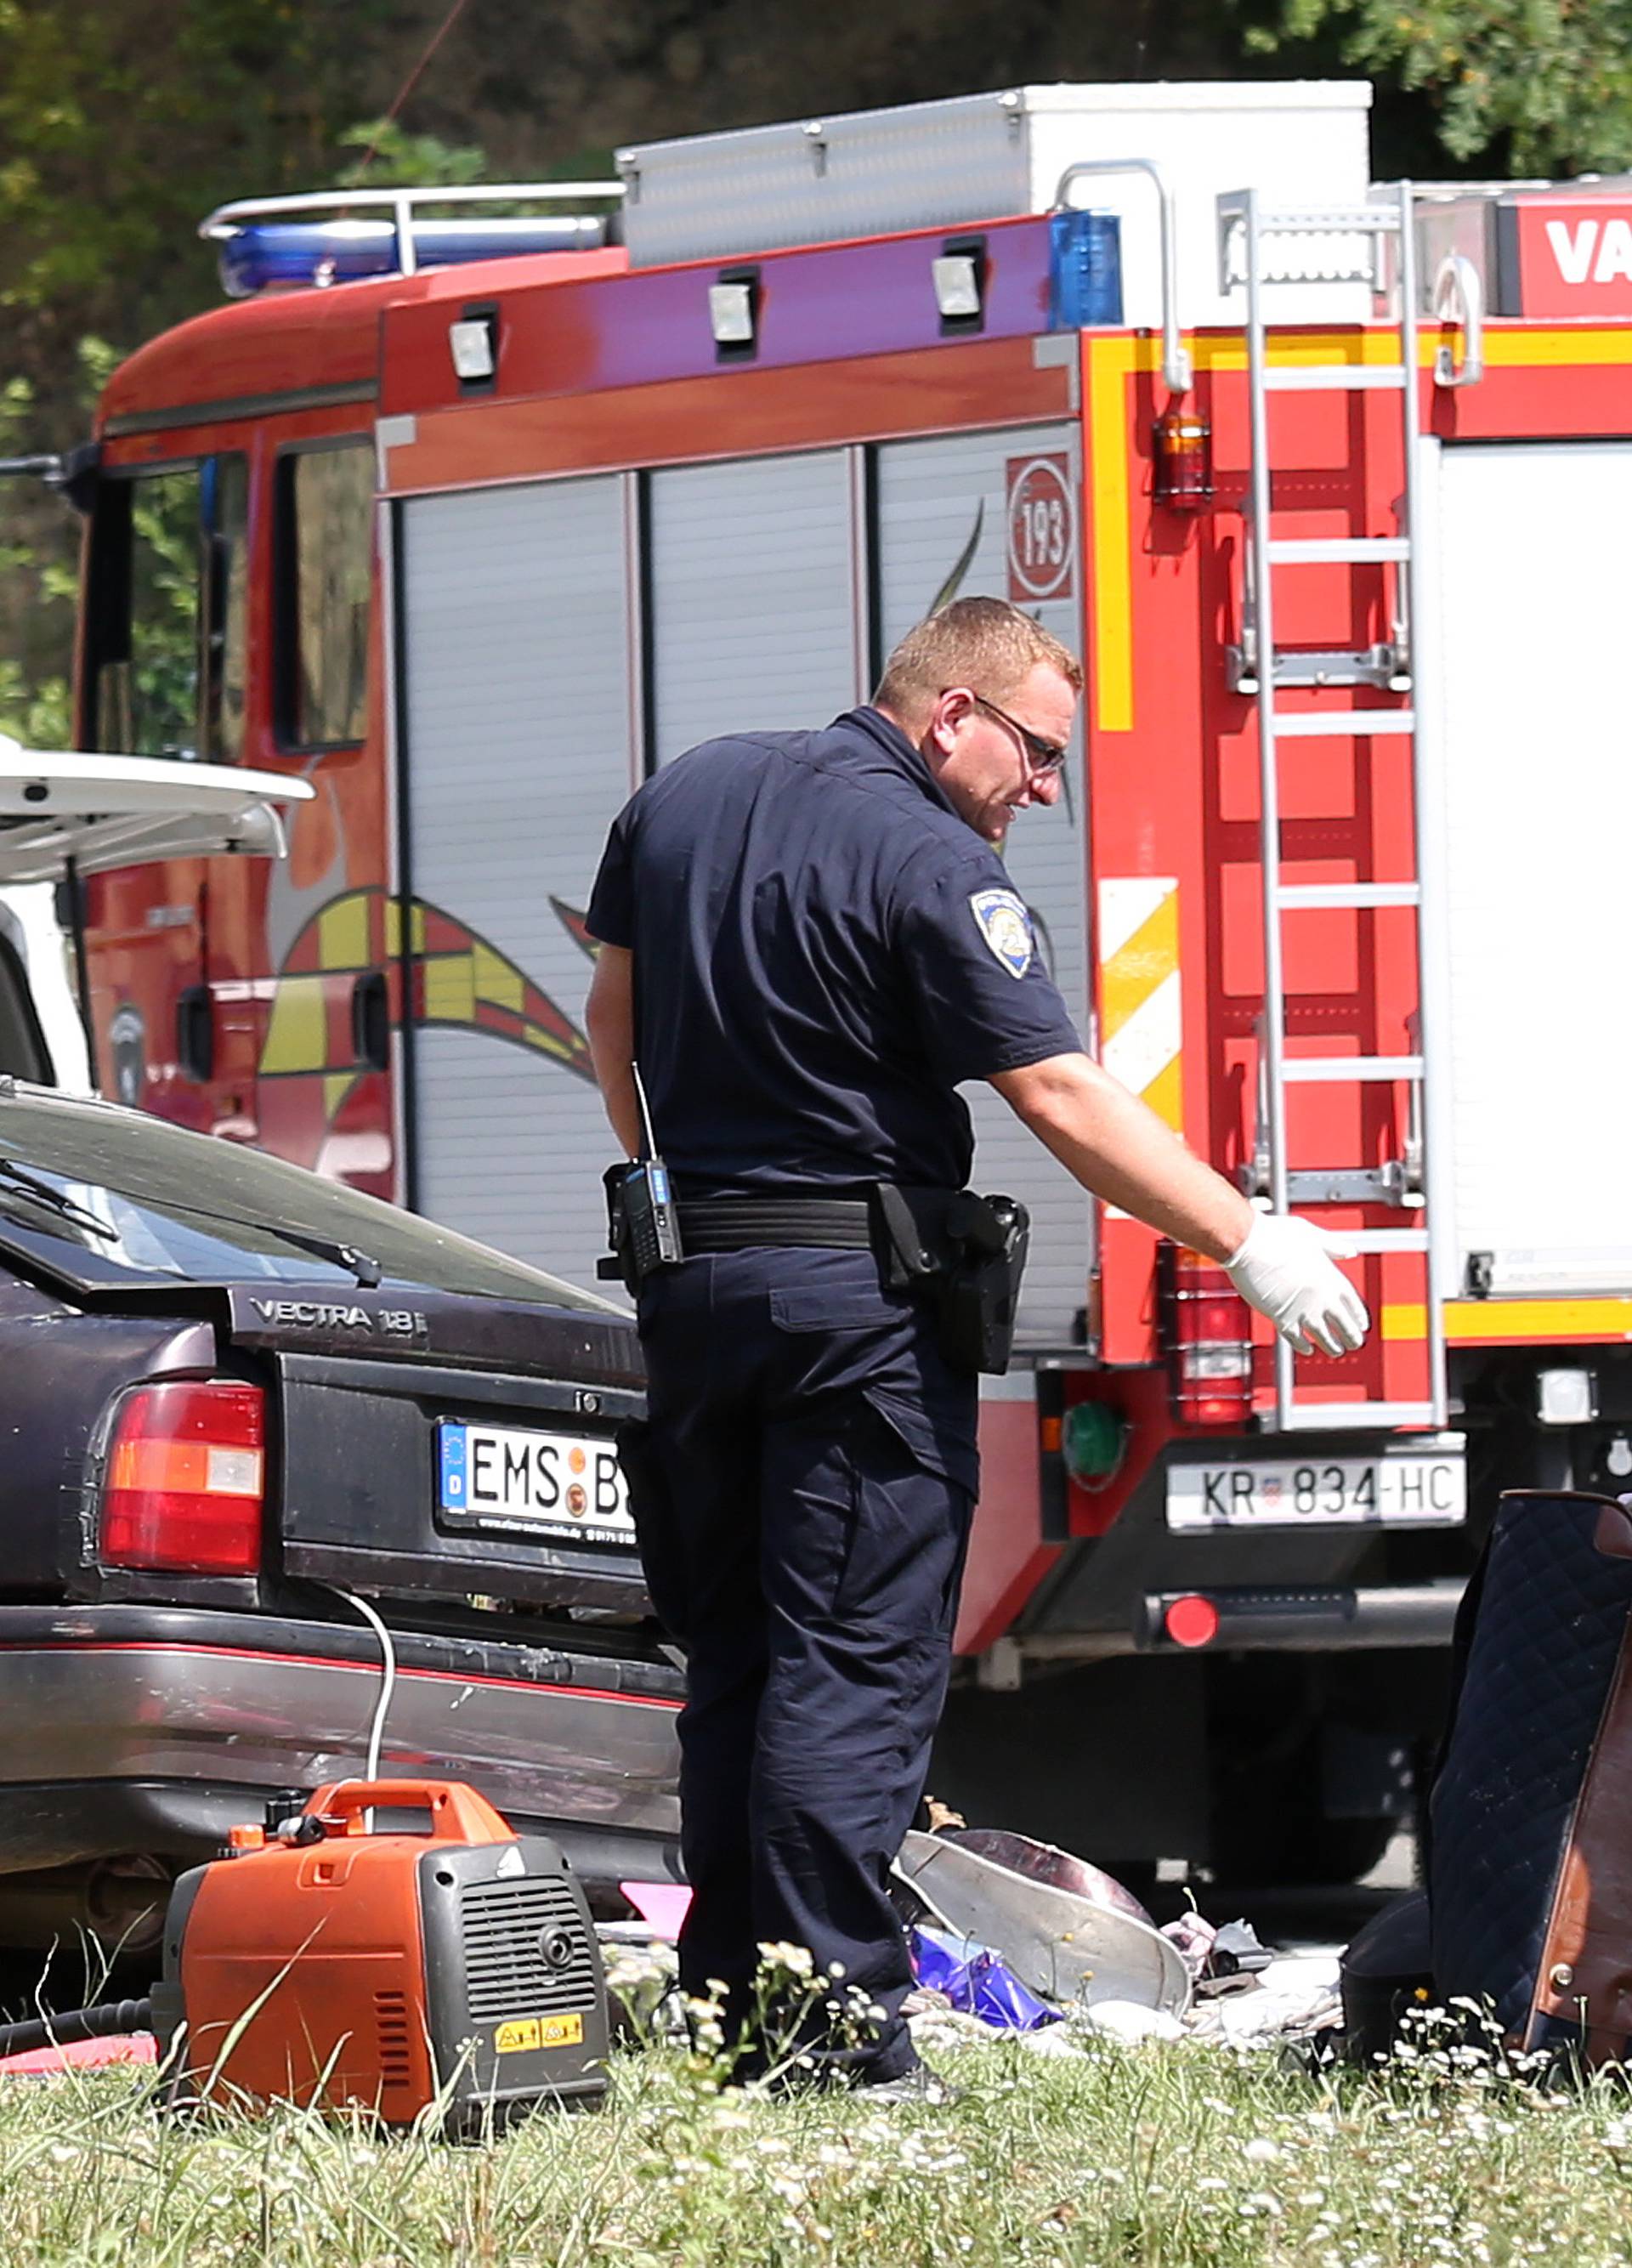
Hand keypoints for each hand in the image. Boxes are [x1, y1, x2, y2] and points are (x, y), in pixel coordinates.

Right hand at [1224, 1211, 1369, 1357]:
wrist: (1249, 1245)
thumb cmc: (1276, 1236)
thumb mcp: (1311, 1235)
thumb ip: (1332, 1246)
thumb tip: (1350, 1251)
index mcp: (1332, 1278)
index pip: (1354, 1305)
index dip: (1359, 1317)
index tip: (1362, 1325)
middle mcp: (1322, 1298)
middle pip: (1344, 1325)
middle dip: (1352, 1337)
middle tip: (1355, 1344)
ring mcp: (1303, 1311)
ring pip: (1324, 1338)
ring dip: (1332, 1347)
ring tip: (1336, 1352)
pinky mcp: (1282, 1319)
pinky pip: (1297, 1339)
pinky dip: (1303, 1347)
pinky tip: (1307, 1350)